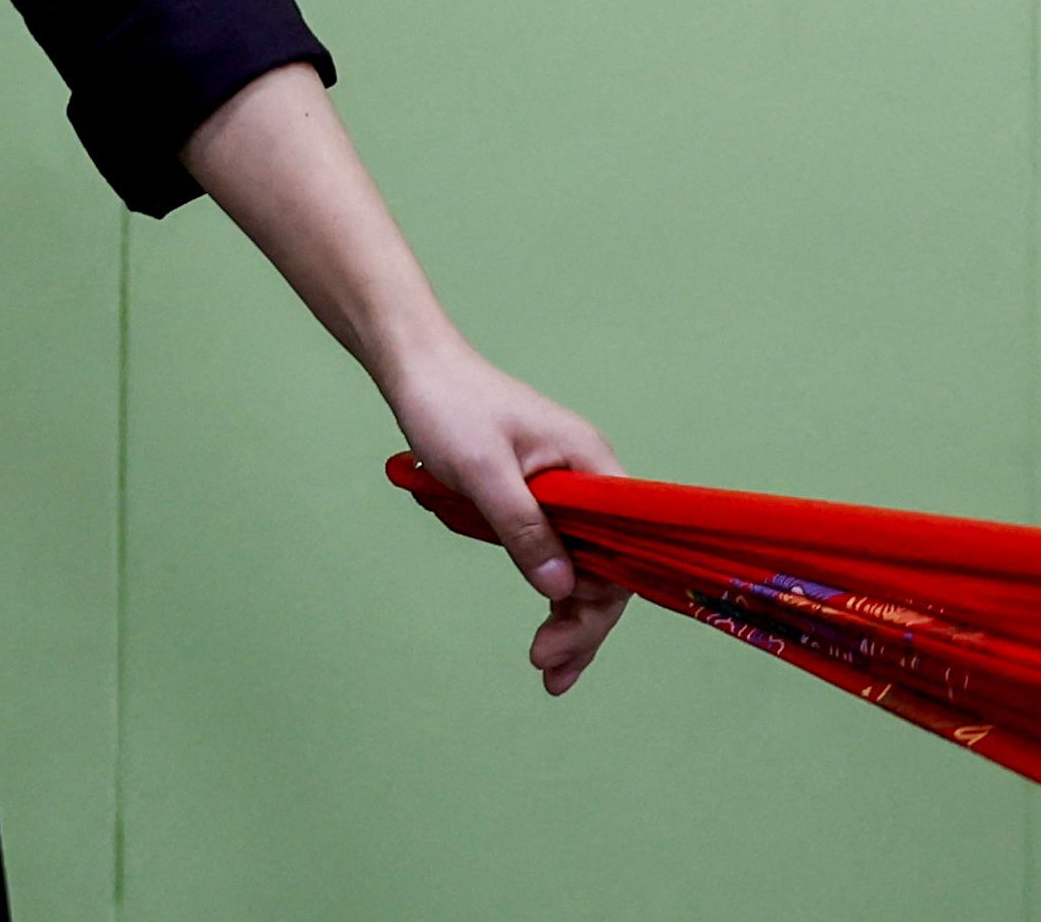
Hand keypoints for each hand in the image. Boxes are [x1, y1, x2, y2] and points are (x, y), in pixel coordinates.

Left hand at [381, 351, 629, 693]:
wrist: (418, 368)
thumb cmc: (450, 406)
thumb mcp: (483, 470)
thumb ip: (523, 526)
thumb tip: (561, 589)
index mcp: (590, 463)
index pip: (622, 548)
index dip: (599, 602)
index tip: (562, 642)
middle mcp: (588, 478)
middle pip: (606, 565)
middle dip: (583, 624)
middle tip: (548, 673)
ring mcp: (564, 489)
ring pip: (582, 565)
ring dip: (569, 617)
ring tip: (549, 670)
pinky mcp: (538, 497)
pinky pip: (556, 552)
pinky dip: (549, 589)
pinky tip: (544, 628)